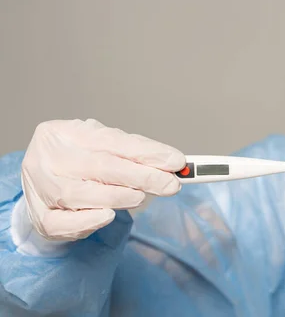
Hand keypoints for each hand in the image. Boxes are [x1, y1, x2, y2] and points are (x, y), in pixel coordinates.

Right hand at [20, 119, 185, 240]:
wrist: (44, 184)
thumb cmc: (81, 162)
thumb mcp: (104, 148)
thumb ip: (133, 154)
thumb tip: (171, 163)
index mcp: (66, 132)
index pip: (113, 140)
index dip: (147, 152)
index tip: (176, 162)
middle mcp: (47, 156)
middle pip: (99, 165)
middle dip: (141, 176)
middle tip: (170, 184)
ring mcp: (38, 186)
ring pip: (79, 194)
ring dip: (118, 196)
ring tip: (141, 197)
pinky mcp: (39, 216)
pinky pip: (62, 222)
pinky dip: (87, 220)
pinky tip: (109, 215)